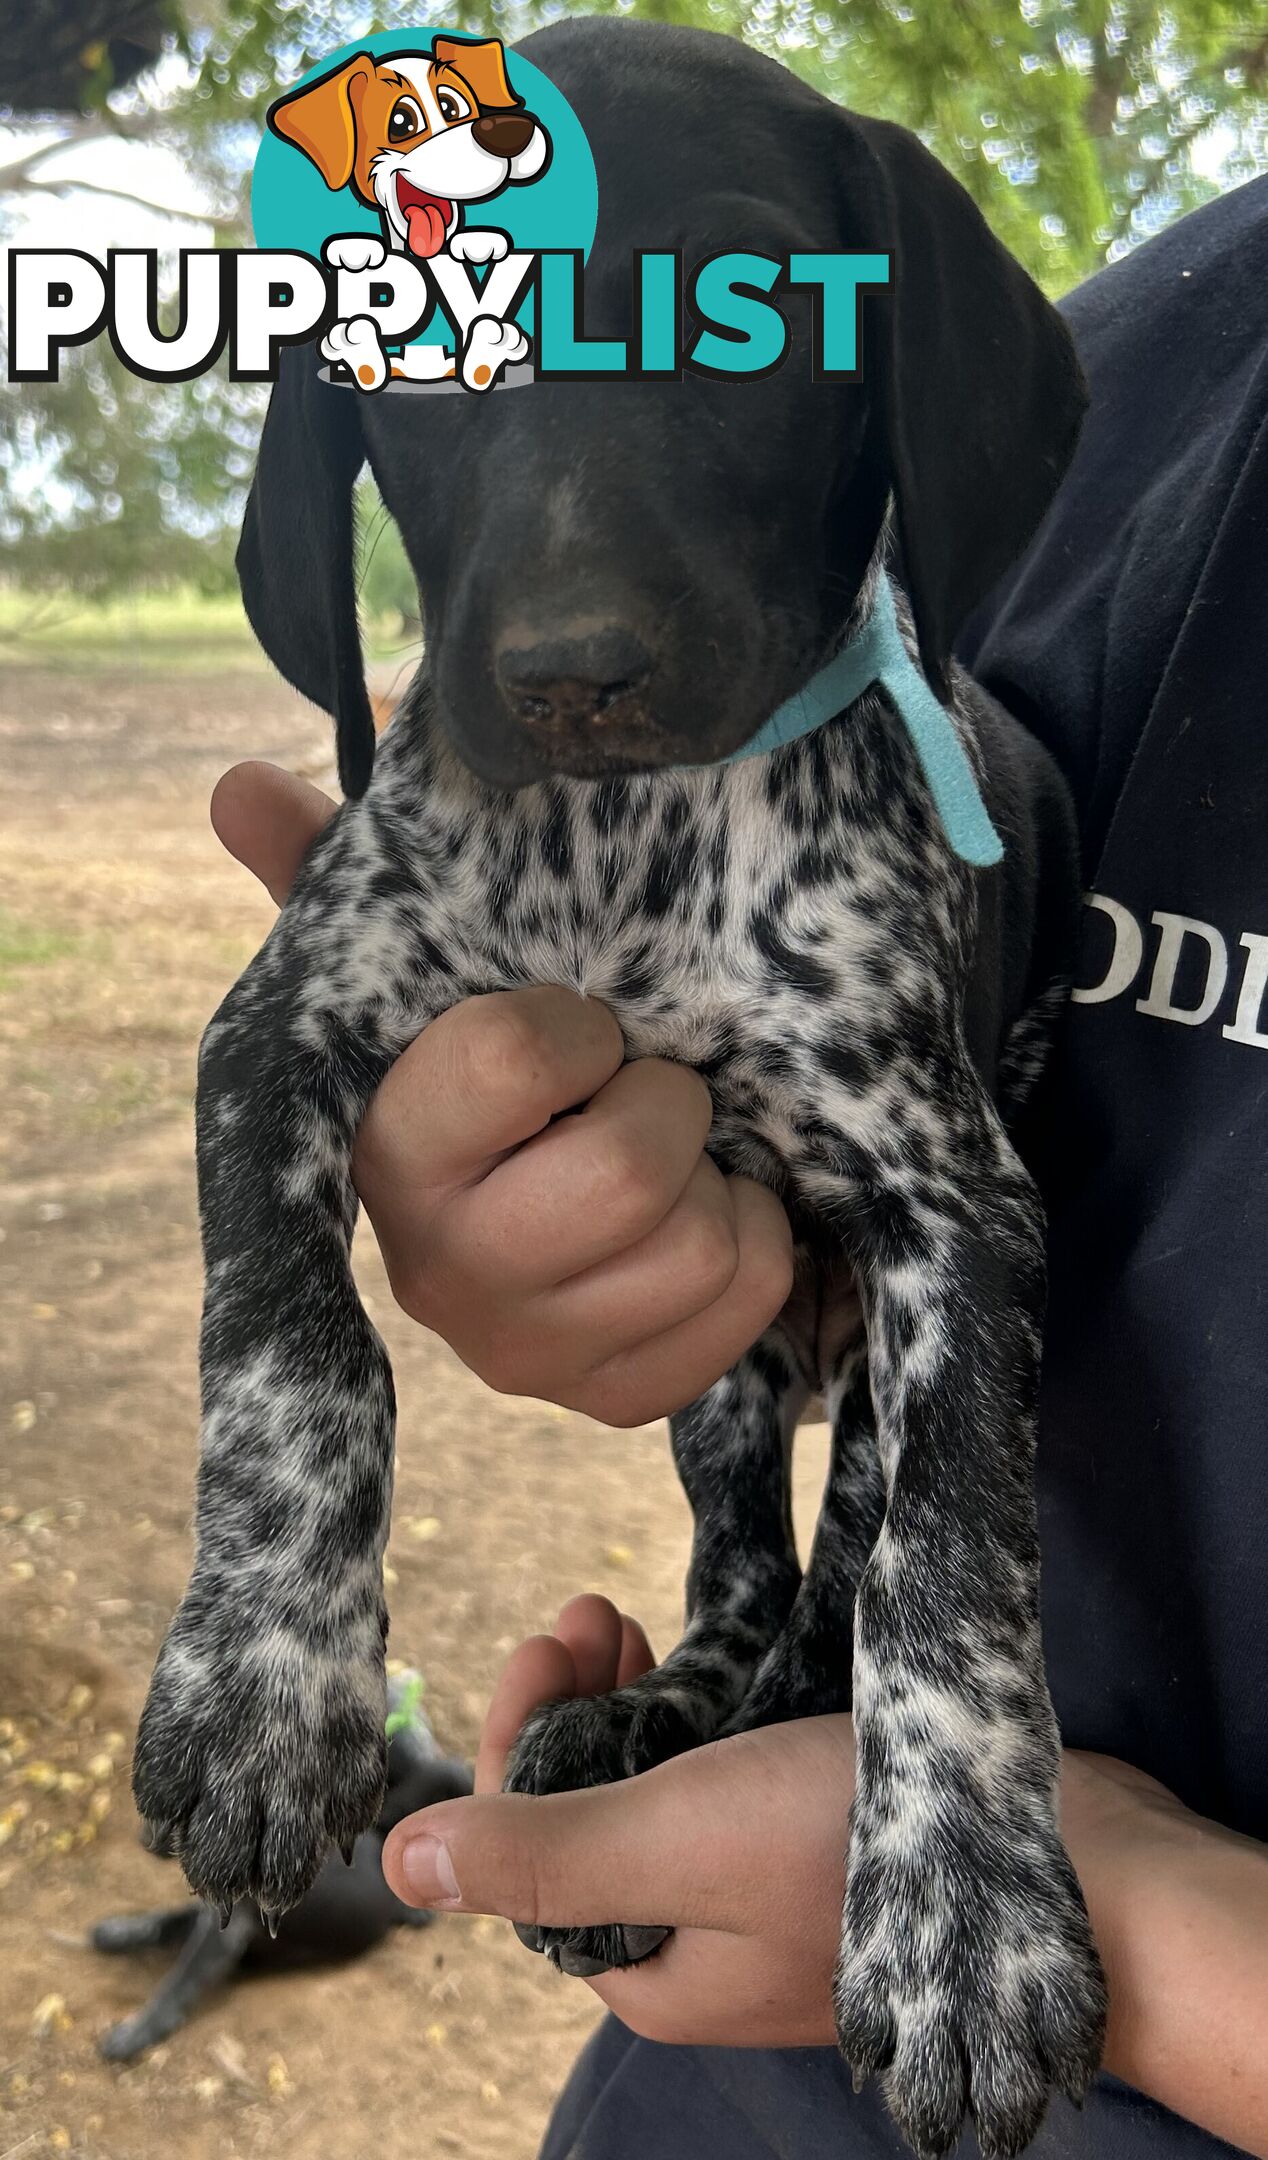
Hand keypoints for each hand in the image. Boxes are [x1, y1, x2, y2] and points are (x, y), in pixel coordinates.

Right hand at [210, 762, 793, 1425]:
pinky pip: (748, 1303)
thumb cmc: (488, 1063)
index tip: (579, 1027)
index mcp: (380, 1149)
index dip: (581, 1027)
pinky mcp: (613, 1400)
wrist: (548, 1195)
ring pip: (701, 1243)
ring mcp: (526, 1353)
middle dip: (668, 1105)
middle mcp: (438, 1270)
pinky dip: (759, 1244)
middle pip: (629, 1170)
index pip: (519, 1057)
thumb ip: (325, 874)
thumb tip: (238, 788)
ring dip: (719, 1177)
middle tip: (647, 1090)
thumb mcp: (413, 965)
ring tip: (676, 1160)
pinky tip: (708, 1218)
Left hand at [384, 1592, 847, 2045]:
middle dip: (572, 1702)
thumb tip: (396, 1867)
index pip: (531, 1845)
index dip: (517, 1737)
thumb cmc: (857, 1857)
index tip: (546, 1638)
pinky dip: (700, 1711)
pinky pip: (727, 1774)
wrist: (1072, 1868)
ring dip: (628, 1695)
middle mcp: (693, 1939)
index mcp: (644, 1966)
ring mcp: (761, 1892)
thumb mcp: (678, 1844)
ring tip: (629, 1619)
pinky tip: (705, 1656)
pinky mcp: (820, 1844)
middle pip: (586, 1807)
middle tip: (590, 1608)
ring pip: (656, 1782)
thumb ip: (542, 1857)